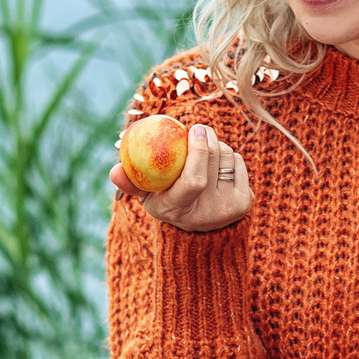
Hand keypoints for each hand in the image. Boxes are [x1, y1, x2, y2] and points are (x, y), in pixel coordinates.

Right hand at [109, 123, 252, 232]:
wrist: (200, 229)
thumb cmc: (166, 201)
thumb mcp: (146, 195)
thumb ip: (130, 183)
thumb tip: (113, 171)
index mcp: (179, 210)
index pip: (194, 181)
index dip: (197, 151)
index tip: (194, 129)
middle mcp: (208, 213)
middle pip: (213, 160)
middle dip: (207, 137)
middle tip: (198, 129)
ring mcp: (229, 209)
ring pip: (228, 157)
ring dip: (217, 146)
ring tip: (204, 153)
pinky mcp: (244, 203)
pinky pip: (239, 163)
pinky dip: (229, 157)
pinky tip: (217, 166)